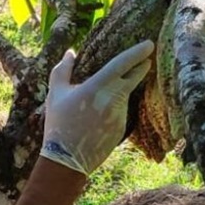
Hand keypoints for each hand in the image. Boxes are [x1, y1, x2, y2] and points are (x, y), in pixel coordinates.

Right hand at [40, 40, 153, 175]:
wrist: (67, 159)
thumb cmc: (58, 124)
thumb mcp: (55, 94)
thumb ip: (62, 70)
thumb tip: (70, 53)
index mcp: (96, 86)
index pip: (122, 64)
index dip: (137, 52)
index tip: (149, 45)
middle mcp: (112, 99)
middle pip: (133, 78)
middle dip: (141, 68)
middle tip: (146, 61)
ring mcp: (119, 115)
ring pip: (124, 97)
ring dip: (120, 93)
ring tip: (102, 99)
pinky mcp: (121, 129)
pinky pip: (120, 113)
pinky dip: (114, 110)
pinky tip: (100, 118)